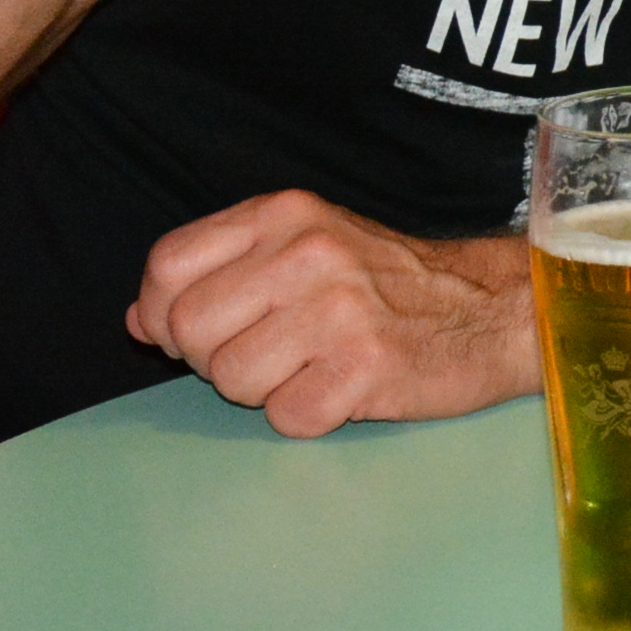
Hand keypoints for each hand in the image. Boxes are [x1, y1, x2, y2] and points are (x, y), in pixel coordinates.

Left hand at [127, 192, 533, 435]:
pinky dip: (308, 415)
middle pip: (190, 330)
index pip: (167, 266)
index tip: (199, 331)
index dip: (164, 313)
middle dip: (214, 359)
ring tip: (312, 367)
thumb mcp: (301, 248)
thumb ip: (219, 273)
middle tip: (268, 354)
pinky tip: (342, 388)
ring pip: (231, 380)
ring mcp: (339, 309)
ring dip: (264, 390)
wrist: (491, 308)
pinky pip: (286, 416)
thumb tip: (139, 320)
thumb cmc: (386, 284)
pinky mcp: (367, 368)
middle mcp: (308, 251)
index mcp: (284, 213)